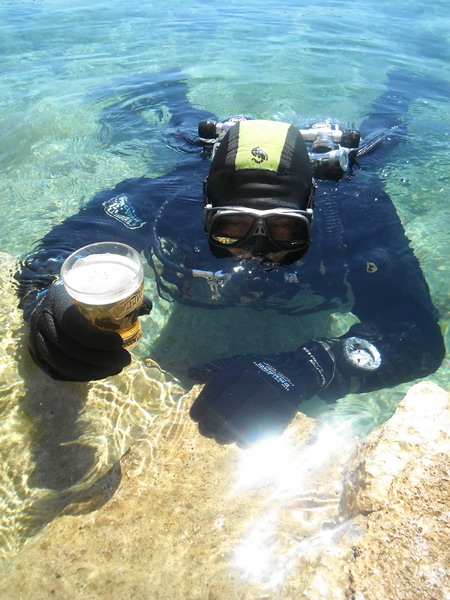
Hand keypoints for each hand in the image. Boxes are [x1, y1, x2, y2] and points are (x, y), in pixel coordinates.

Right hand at [28, 282, 151, 380]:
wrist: (53, 302)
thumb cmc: (81, 296)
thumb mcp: (98, 290)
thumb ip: (123, 297)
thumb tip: (147, 308)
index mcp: (56, 300)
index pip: (73, 324)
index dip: (97, 338)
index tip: (120, 342)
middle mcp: (42, 319)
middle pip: (69, 348)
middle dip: (101, 359)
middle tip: (125, 360)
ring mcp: (36, 339)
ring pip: (62, 363)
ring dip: (92, 371)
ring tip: (116, 369)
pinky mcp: (38, 355)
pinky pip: (58, 371)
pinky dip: (80, 376)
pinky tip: (100, 373)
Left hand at [189, 341, 334, 445]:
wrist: (296, 371)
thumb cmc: (257, 371)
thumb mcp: (236, 364)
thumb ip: (212, 370)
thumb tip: (191, 373)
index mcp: (240, 368)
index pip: (214, 389)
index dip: (201, 406)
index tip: (196, 418)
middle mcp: (254, 379)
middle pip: (226, 408)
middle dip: (212, 425)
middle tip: (207, 433)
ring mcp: (271, 394)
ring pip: (244, 422)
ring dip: (228, 435)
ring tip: (222, 439)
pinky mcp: (285, 409)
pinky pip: (264, 431)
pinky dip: (250, 440)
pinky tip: (241, 443)